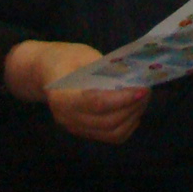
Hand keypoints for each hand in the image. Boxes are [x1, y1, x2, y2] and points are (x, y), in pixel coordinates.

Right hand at [3, 39, 149, 145]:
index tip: (142, 89)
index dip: (122, 98)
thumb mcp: (83, 55)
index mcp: (63, 96)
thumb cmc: (66, 59)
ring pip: (112, 132)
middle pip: (108, 121)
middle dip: (133, 106)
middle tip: (147, 90)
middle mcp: (67, 117)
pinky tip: (134, 111)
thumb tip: (134, 76)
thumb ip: (105, 68)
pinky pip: (110, 137)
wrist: (45, 72)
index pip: (97, 103)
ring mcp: (75, 127)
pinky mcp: (83, 131)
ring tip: (142, 99)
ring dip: (133, 117)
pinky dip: (128, 126)